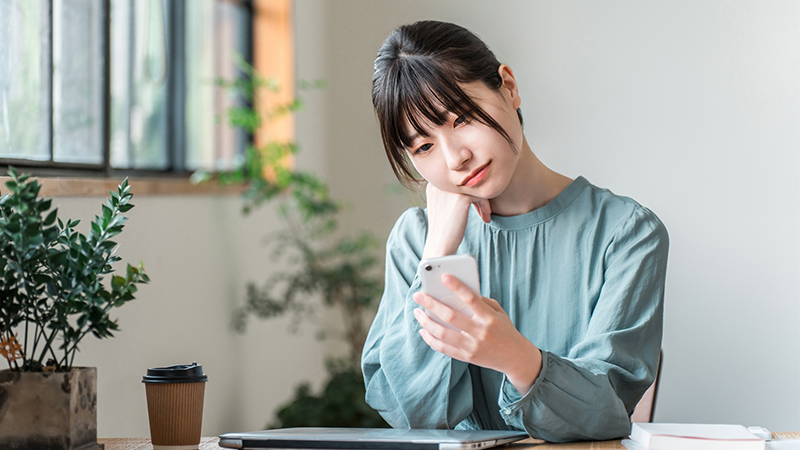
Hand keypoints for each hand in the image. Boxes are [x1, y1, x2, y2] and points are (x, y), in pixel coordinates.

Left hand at [412, 274, 541, 393]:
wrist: (514, 357)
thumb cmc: (504, 329)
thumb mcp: (499, 312)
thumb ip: (481, 302)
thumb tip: (458, 292)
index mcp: (489, 318)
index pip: (471, 299)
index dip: (457, 287)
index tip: (443, 276)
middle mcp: (480, 332)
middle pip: (451, 316)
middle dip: (431, 304)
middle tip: (418, 295)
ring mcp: (472, 346)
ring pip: (443, 333)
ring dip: (426, 322)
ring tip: (417, 312)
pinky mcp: (466, 357)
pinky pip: (443, 348)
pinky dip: (430, 339)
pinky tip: (423, 330)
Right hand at [423, 183, 491, 258]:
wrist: (440, 245)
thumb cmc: (442, 229)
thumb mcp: (442, 205)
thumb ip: (450, 193)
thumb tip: (471, 187)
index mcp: (435, 183)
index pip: (458, 181)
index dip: (468, 193)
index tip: (474, 207)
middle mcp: (441, 183)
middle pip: (467, 183)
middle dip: (476, 197)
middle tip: (482, 212)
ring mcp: (451, 190)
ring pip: (475, 189)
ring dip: (483, 202)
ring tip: (485, 215)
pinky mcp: (461, 198)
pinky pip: (480, 196)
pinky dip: (485, 206)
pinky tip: (486, 217)